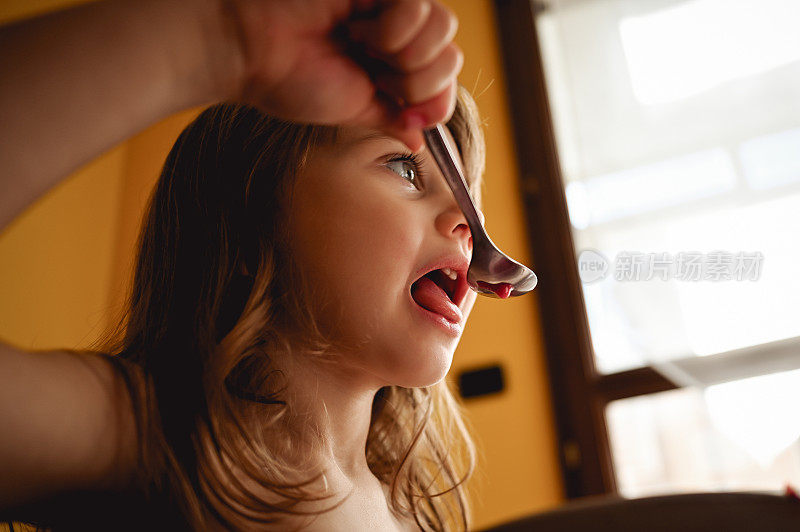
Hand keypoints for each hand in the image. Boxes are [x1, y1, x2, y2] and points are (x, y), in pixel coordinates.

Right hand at [223, 0, 461, 149]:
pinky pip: (419, 6)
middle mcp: (395, 38)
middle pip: (451, 57)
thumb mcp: (355, 112)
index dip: (438, 100)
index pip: (444, 82)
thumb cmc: (291, 82)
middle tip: (377, 76)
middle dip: (418, 80)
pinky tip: (359, 28)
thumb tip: (420, 140)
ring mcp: (388, 9)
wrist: (255, 53)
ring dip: (406, 52)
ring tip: (365, 48)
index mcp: (389, 69)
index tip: (411, 112)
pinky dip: (396, 27)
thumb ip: (392, 118)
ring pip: (443, 28)